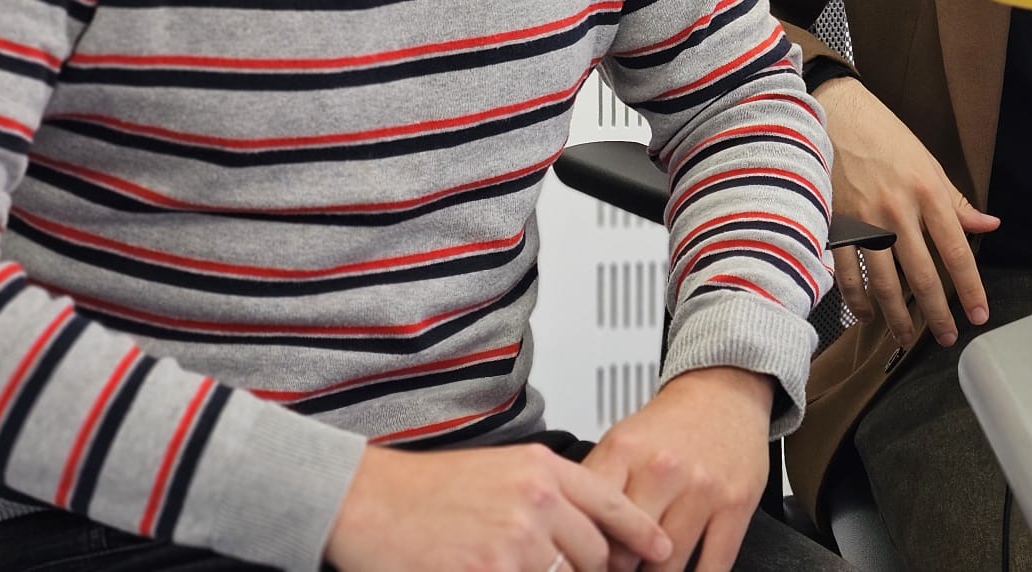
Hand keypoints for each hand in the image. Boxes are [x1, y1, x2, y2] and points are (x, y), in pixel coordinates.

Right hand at [326, 440, 670, 571]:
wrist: (370, 501)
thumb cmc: (427, 490)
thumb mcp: (501, 472)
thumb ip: (547, 495)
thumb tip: (582, 528)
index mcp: (543, 471)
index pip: (612, 506)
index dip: (642, 533)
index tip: (661, 550)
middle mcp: (538, 502)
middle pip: (594, 554)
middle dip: (589, 570)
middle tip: (571, 568)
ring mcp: (516, 541)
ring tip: (515, 562)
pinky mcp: (491, 571)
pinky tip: (497, 569)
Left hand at [583, 366, 772, 571]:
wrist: (725, 394)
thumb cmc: (671, 425)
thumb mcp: (621, 442)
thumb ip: (595, 486)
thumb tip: (570, 535)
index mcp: (624, 453)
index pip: (590, 521)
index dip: (583, 552)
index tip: (585, 563)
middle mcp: (663, 470)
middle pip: (626, 552)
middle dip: (618, 571)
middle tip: (617, 571)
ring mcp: (703, 490)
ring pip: (668, 567)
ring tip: (647, 571)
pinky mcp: (736, 505)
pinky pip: (712, 567)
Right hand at [818, 76, 997, 348]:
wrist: (835, 114)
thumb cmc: (886, 137)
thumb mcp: (928, 163)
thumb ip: (957, 201)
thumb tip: (989, 225)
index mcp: (928, 193)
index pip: (956, 251)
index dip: (970, 288)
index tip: (979, 315)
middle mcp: (898, 211)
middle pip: (922, 275)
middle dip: (937, 314)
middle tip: (947, 338)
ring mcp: (864, 220)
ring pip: (884, 283)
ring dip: (897, 316)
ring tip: (906, 337)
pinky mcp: (836, 224)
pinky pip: (848, 273)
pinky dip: (857, 299)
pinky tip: (867, 314)